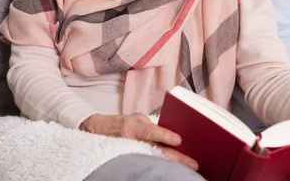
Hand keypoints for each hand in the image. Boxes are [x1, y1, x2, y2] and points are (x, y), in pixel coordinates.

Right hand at [80, 113, 197, 169]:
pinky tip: (169, 169)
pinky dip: (159, 166)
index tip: (179, 141)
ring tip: (185, 169)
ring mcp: (127, 151)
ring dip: (170, 164)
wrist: (96, 132)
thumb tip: (173, 136)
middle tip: (193, 164)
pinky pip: (146, 164)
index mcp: (132, 127)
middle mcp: (129, 140)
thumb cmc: (120, 124)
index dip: (165, 135)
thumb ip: (151, 127)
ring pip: (153, 160)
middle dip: (176, 158)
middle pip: (156, 150)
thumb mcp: (135, 119)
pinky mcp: (126, 161)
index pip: (150, 132)